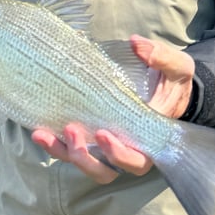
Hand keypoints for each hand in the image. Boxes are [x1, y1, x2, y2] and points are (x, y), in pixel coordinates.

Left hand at [31, 34, 195, 182]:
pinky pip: (74, 151)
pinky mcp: (92, 140)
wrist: (165, 87)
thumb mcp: (176, 66)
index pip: (137, 157)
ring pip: (87, 166)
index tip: (102, 133)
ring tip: (43, 134)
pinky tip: (38, 130)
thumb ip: (160, 57)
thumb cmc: (171, 81)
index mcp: (150, 138)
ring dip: (64, 154)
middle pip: (108, 170)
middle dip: (87, 157)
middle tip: (72, 130)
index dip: (118, 153)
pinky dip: (55, 145)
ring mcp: (108, 147)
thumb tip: (137, 44)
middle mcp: (129, 149)